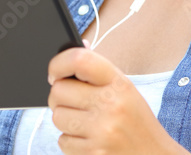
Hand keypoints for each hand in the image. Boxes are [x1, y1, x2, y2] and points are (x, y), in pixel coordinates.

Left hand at [47, 47, 187, 154]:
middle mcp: (111, 105)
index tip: (54, 73)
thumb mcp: (126, 91)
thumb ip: (99, 72)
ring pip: (57, 117)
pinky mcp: (94, 153)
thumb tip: (77, 46)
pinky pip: (62, 141)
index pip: (80, 60)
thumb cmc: (137, 122)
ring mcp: (102, 131)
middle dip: (59, 97)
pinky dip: (70, 141)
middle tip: (72, 103)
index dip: (59, 63)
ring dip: (65, 120)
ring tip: (84, 123)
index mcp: (119, 84)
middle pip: (59, 91)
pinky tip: (88, 139)